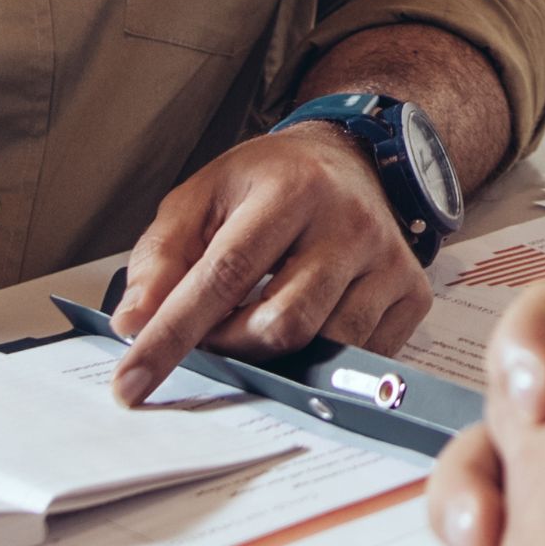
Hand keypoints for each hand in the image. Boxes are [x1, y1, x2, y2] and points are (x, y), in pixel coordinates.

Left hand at [101, 120, 430, 406]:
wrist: (349, 162)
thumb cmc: (268, 184)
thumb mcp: (202, 197)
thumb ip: (161, 257)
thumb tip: (134, 322)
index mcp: (291, 190)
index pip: (223, 276)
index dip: (172, 334)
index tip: (131, 382)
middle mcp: (349, 224)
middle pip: (281, 324)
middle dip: (230, 344)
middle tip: (210, 329)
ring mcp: (389, 262)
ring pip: (322, 347)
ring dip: (272, 353)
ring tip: (256, 317)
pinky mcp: (413, 294)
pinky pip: (357, 357)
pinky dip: (318, 354)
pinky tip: (306, 317)